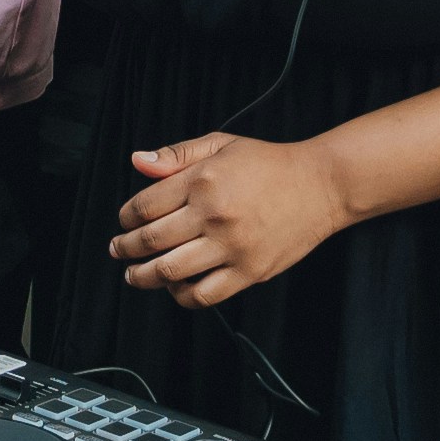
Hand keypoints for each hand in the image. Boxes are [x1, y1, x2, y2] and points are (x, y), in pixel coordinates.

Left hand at [111, 131, 345, 306]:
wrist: (321, 186)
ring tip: (135, 275)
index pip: (146, 205)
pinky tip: (175, 286)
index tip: (123, 222)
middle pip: (152, 240)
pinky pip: (204, 295)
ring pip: (171, 272)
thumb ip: (177, 155)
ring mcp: (232, 247)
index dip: (126, 216)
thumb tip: (138, 161)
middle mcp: (214, 214)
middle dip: (126, 248)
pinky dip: (181, 295)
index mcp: (203, 180)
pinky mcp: (249, 272)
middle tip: (118, 251)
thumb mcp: (221, 145)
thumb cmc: (269, 164)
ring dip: (144, 277)